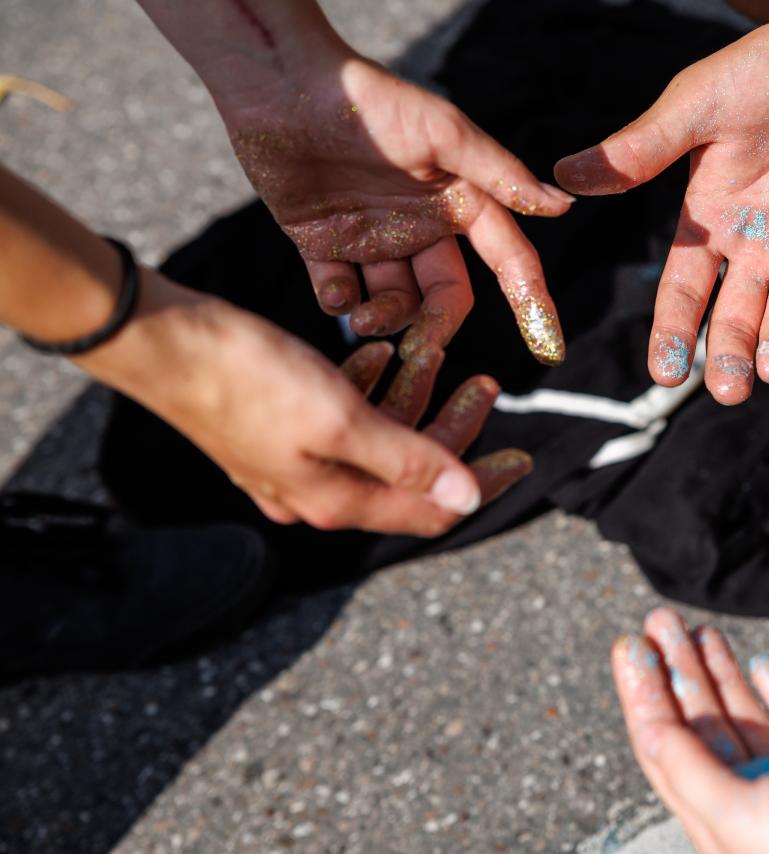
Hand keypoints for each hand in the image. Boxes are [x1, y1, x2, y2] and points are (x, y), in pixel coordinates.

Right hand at [83, 271, 531, 534]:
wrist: (160, 341)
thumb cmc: (251, 377)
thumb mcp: (341, 419)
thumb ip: (408, 461)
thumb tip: (469, 502)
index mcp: (336, 501)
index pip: (432, 512)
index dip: (482, 484)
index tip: (524, 455)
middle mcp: (317, 492)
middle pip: (410, 473)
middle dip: (451, 426)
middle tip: (485, 382)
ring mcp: (293, 462)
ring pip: (377, 437)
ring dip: (410, 395)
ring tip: (430, 351)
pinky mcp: (276, 427)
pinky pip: (340, 416)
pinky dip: (363, 385)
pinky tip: (371, 351)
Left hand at [218, 53, 573, 363]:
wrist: (281, 85)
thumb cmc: (371, 101)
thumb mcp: (444, 134)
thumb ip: (500, 175)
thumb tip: (562, 207)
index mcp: (459, 200)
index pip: (507, 259)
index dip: (531, 301)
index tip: (549, 345)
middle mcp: (421, 224)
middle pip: (446, 295)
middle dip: (438, 326)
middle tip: (420, 350)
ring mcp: (372, 235)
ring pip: (395, 302)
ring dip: (386, 319)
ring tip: (363, 319)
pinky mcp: (322, 242)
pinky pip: (340, 292)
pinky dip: (340, 304)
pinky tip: (335, 293)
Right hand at [556, 16, 768, 402]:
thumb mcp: (699, 104)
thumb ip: (642, 149)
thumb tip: (560, 176)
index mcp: (709, 220)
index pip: (683, 291)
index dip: (673, 332)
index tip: (664, 373)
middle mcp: (756, 248)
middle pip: (736, 319)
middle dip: (730, 358)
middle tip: (729, 391)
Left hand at [611, 608, 768, 853]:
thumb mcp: (739, 816)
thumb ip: (689, 769)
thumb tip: (645, 727)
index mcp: (715, 817)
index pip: (663, 745)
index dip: (642, 693)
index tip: (630, 643)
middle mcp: (747, 798)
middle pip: (697, 723)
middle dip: (675, 670)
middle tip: (660, 618)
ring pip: (742, 716)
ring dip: (717, 673)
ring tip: (697, 629)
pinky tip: (762, 664)